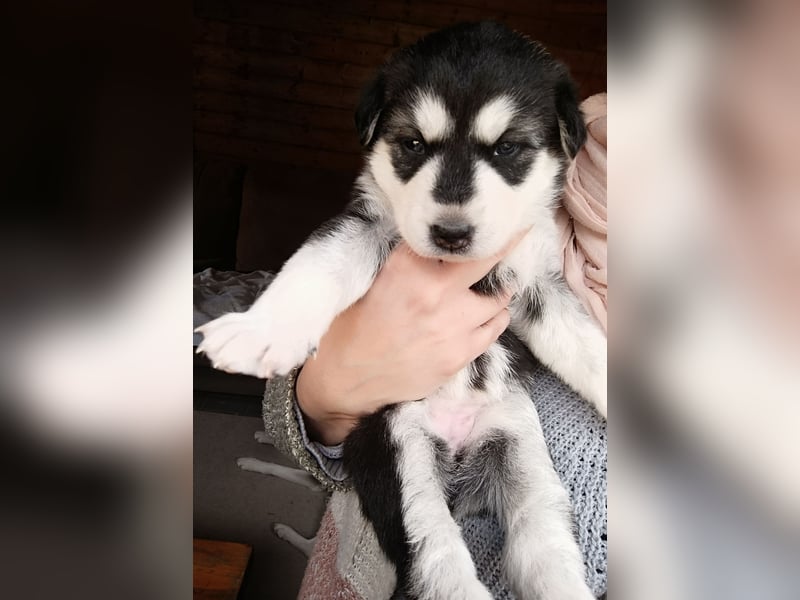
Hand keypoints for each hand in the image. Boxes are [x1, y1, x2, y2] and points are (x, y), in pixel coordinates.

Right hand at [296, 233, 525, 444]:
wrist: (346, 380)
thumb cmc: (352, 327)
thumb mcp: (370, 280)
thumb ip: (405, 261)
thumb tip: (435, 242)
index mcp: (407, 267)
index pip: (450, 237)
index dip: (474, 228)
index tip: (494, 218)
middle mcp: (433, 291)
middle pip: (486, 260)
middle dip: (505, 246)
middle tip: (519, 237)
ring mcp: (451, 326)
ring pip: (498, 300)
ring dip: (499, 291)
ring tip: (499, 286)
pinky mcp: (458, 355)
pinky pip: (493, 330)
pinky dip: (495, 319)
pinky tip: (490, 315)